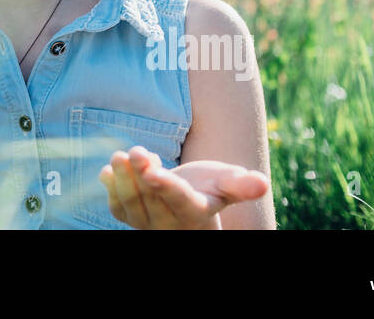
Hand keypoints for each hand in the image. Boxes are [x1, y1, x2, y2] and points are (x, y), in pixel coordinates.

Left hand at [97, 145, 268, 228]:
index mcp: (196, 212)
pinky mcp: (130, 218)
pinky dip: (111, 188)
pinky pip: (117, 208)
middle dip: (141, 173)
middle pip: (151, 199)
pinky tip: (111, 169)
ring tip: (120, 155)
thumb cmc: (211, 187)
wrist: (188, 202)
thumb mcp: (227, 183)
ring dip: (123, 179)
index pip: (179, 200)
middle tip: (135, 150)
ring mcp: (148, 223)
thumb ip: (241, 185)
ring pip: (131, 203)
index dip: (165, 186)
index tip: (152, 172)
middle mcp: (170, 223)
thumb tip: (262, 184)